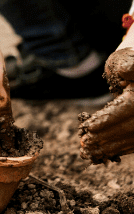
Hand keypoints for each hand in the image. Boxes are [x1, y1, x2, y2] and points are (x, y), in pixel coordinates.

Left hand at [79, 46, 133, 163]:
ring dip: (111, 147)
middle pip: (129, 128)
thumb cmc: (129, 65)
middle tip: (84, 145)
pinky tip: (104, 153)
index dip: (107, 120)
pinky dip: (120, 148)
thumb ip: (129, 65)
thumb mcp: (127, 60)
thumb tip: (125, 70)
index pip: (126, 109)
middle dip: (106, 138)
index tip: (87, 128)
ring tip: (90, 153)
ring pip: (133, 139)